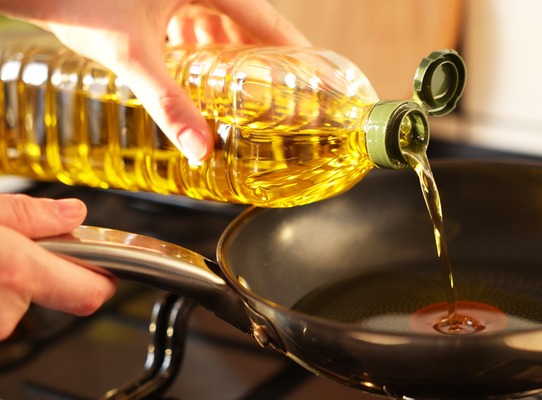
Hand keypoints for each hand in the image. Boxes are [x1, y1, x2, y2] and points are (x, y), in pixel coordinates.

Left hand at [0, 0, 309, 161]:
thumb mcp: (131, 55)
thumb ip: (169, 104)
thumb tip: (200, 149)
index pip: (271, 21)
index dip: (299, 53)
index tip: (321, 78)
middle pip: (252, 24)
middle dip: (266, 63)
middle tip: (285, 99)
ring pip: (224, 23)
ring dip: (234, 58)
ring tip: (246, 95)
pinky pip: (199, 21)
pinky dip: (205, 49)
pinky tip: (202, 74)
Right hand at [0, 194, 115, 339]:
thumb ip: (29, 215)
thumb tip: (71, 214)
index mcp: (16, 273)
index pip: (90, 294)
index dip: (104, 281)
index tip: (106, 268)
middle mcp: (3, 313)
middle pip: (49, 297)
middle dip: (40, 274)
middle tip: (18, 250)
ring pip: (16, 305)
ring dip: (8, 285)